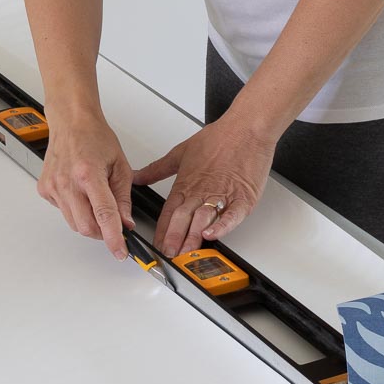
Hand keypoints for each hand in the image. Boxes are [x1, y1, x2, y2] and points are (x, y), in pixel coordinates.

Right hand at [38, 108, 134, 258]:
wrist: (71, 122)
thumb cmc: (94, 137)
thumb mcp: (120, 165)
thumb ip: (123, 197)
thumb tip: (125, 222)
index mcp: (89, 174)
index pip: (104, 214)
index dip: (113, 237)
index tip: (119, 251)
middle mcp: (67, 182)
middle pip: (85, 226)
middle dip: (102, 233)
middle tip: (112, 225)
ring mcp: (53, 186)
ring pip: (73, 223)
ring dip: (89, 221)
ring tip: (95, 200)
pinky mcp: (45, 189)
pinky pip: (63, 211)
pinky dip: (75, 209)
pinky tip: (79, 192)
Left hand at [133, 111, 275, 258]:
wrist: (246, 129)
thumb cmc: (219, 138)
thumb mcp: (180, 152)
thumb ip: (157, 169)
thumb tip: (138, 176)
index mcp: (186, 183)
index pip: (169, 211)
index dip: (162, 229)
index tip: (157, 243)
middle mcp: (201, 191)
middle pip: (184, 218)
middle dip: (175, 238)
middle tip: (169, 254)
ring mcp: (222, 195)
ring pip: (203, 219)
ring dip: (193, 237)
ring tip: (186, 252)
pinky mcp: (243, 197)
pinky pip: (231, 215)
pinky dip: (222, 226)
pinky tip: (212, 235)